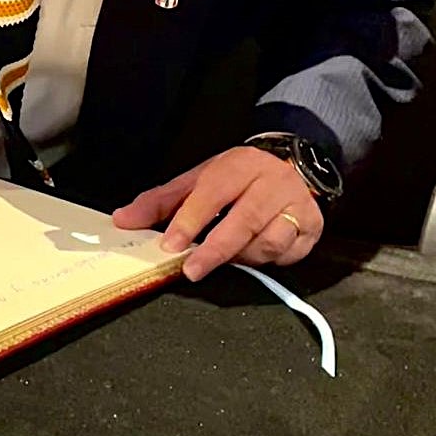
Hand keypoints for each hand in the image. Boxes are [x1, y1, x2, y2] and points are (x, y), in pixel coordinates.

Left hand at [111, 147, 322, 280]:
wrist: (291, 165)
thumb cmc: (236, 178)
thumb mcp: (197, 181)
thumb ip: (160, 202)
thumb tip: (122, 220)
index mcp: (237, 165)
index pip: (211, 194)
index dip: (189, 221)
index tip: (170, 245)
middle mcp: (271, 182)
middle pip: (244, 221)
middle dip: (215, 250)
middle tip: (192, 270)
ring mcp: (296, 204)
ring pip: (268, 242)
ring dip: (243, 256)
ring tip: (227, 255)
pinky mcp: (313, 226)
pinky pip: (288, 254)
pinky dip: (269, 260)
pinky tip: (255, 252)